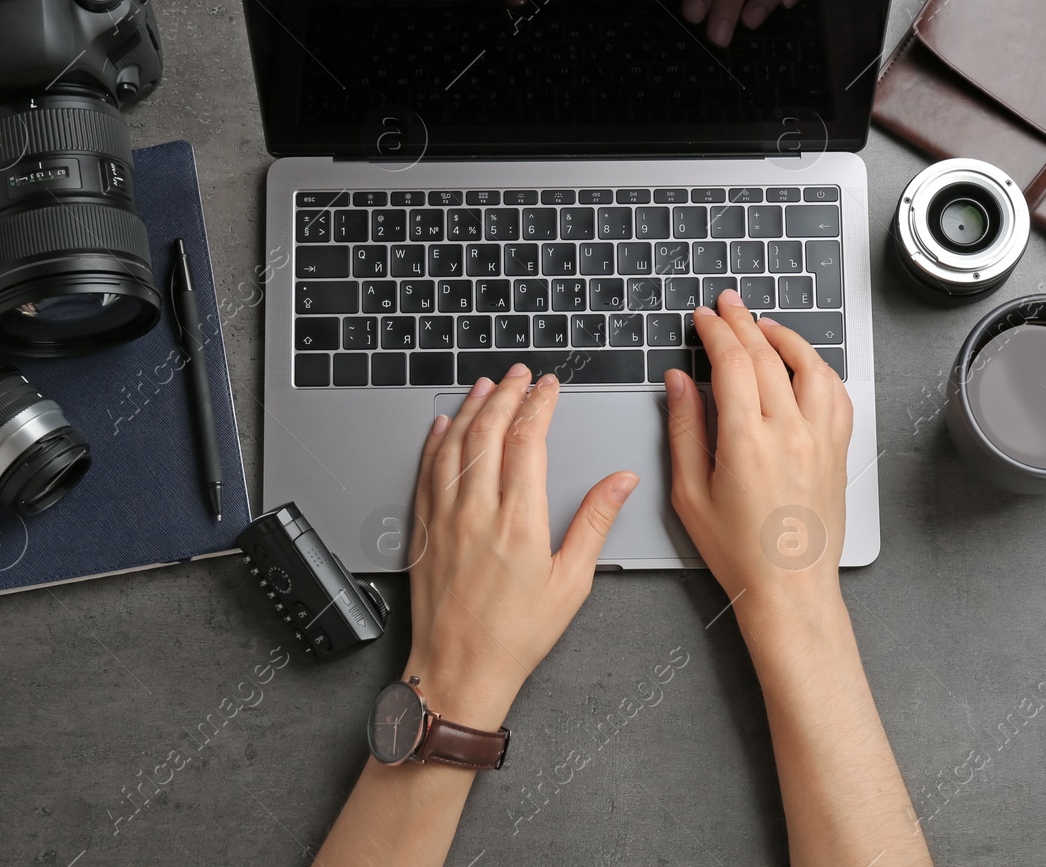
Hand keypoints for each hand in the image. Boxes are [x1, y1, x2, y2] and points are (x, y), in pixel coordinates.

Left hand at [404, 364, 638, 728]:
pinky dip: (436, 441)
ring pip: (454, 444)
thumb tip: (621, 481)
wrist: (459, 670)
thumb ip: (595, 522)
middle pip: (489, 432)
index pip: (527, 441)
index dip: (539, 405)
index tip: (549, 387)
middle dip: (508, 395)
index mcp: (519, 522)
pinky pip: (426, 472)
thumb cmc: (516, 636)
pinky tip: (443, 426)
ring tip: (487, 385)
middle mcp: (477, 512)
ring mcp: (445, 518)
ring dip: (471, 408)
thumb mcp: (572, 582)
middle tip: (521, 375)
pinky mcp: (424, 530)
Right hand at [664, 288, 851, 627]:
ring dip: (786, 337)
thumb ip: (684, 429)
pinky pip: (837, 395)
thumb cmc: (738, 551)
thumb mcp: (690, 493)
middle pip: (767, 356)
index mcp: (747, 441)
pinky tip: (805, 365)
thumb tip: (678, 382)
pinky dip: (820, 370)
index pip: (732, 363)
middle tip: (727, 304)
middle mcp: (789, 432)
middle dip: (743, 322)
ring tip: (764, 325)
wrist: (789, 589)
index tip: (703, 318)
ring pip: (810, 366)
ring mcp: (820, 439)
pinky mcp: (838, 451)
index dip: (715, 332)